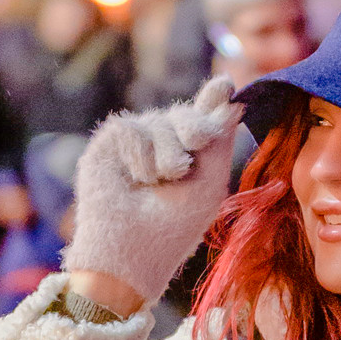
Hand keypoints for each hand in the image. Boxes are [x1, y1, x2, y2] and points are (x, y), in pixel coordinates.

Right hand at [63, 77, 239, 309]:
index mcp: (188, 156)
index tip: (226, 86)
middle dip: (195, 130)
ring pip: (160, 120)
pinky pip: (133, 129)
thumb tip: (232, 100)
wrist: (131, 253)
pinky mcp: (108, 145)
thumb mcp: (209, 184)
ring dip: (168, 156)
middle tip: (189, 162)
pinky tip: (137, 181)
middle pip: (185, 113)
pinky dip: (142, 158)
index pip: (202, 118)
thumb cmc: (172, 229)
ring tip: (158, 184)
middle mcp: (161, 145)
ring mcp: (135, 143)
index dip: (214, 99)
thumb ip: (219, 141)